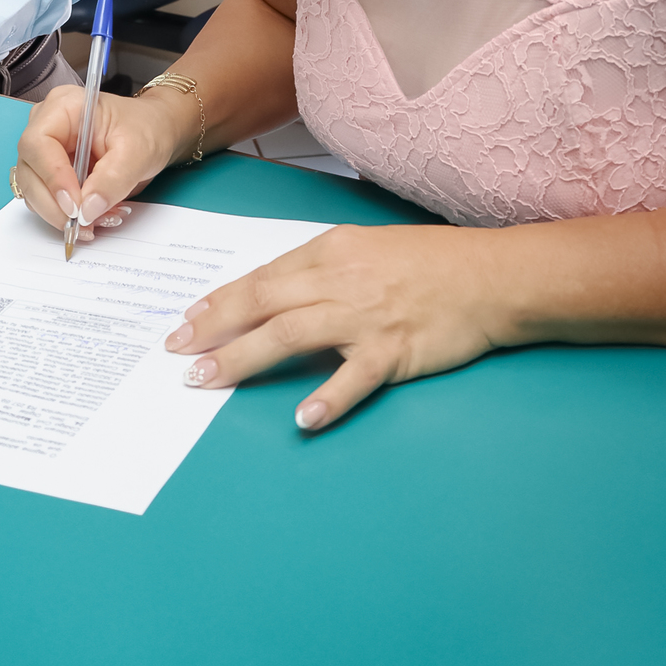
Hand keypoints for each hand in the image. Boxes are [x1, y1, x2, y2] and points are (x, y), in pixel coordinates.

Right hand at [14, 82, 197, 233]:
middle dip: (55, 205)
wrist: (156, 132)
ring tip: (100, 218)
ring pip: (35, 192)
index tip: (75, 205)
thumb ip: (112, 180)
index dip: (52, 177)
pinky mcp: (52, 172)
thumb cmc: (146, 128)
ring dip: (62, 215)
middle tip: (84, 223)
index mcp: (64, 107)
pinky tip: (96, 215)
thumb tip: (87, 210)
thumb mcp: (138, 151)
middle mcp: (47, 126)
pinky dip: (68, 216)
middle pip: (30, 172)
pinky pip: (48, 201)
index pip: (38, 143)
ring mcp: (46, 150)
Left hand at [164, 223, 502, 429]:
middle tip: (177, 352)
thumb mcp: (367, 248)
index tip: (186, 320)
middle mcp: (341, 280)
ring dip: (244, 357)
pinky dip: (328, 396)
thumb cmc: (429, 262)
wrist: (489, 276)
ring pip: (291, 334)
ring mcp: (366, 315)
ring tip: (207, 379)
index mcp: (331, 251)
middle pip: (263, 303)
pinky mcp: (395, 349)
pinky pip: (355, 376)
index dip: (220, 301)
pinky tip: (302, 417)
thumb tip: (274, 293)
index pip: (262, 277)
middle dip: (214, 328)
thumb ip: (321, 269)